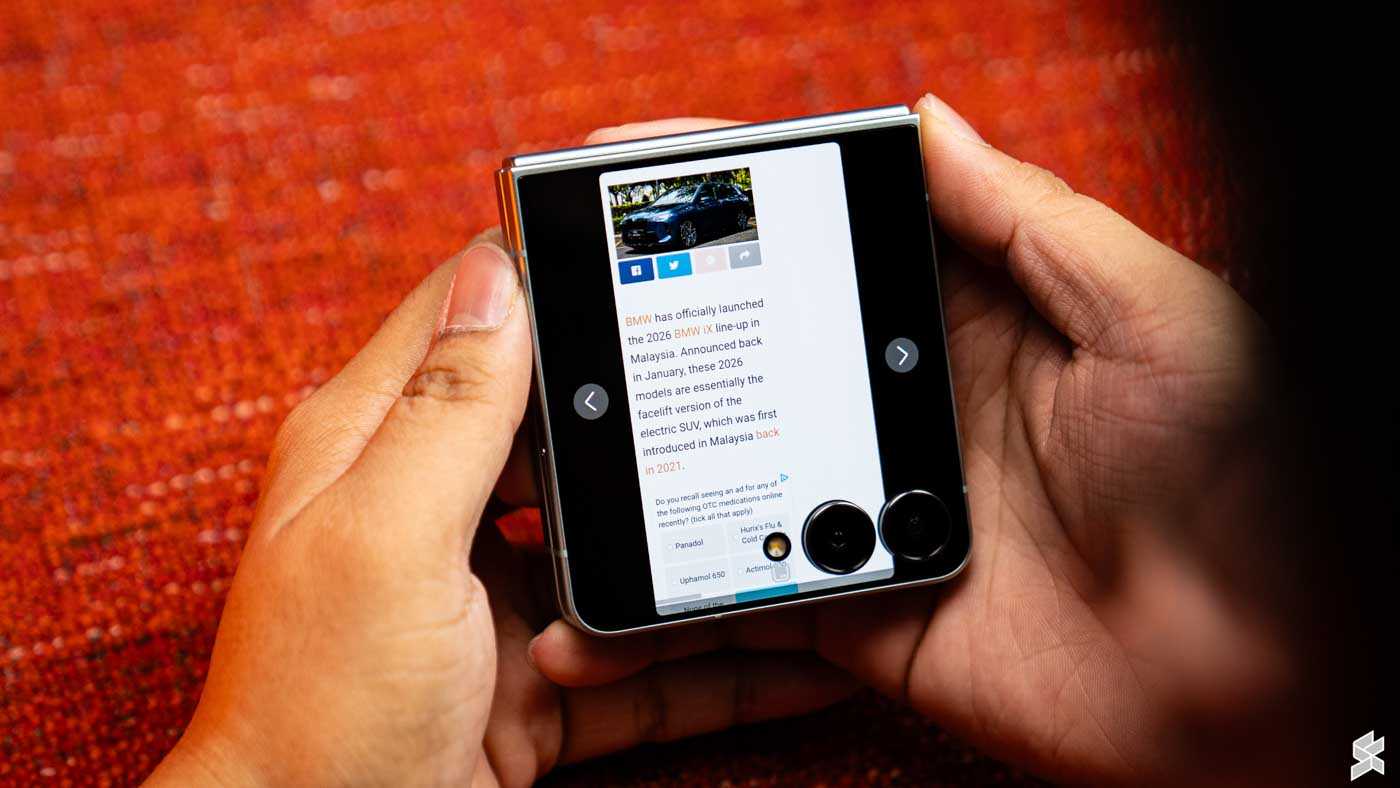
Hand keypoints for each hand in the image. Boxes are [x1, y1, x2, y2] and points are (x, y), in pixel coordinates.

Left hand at [147, 234, 854, 785]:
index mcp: (378, 446)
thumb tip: (498, 274)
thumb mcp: (388, 538)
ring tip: (793, 520)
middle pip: (562, 431)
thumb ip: (449, 412)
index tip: (639, 250)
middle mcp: (433, 509)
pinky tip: (786, 658)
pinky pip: (638, 656)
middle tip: (752, 386)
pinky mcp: (534, 676)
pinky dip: (708, 660)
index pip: (469, 318)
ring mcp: (488, 597)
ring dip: (690, 543)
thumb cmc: (320, 711)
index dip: (547, 275)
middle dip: (647, 416)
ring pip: (613, 545)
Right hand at [531, 97, 1305, 784]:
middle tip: (555, 297)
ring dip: (647, 456)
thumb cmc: (1248, 479)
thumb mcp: (1158, 315)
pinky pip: (752, 594)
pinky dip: (678, 593)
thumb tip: (926, 121)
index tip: (638, 169)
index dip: (737, 200)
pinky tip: (607, 587)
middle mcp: (910, 407)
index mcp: (975, 323)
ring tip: (550, 431)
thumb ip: (1030, 223)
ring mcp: (875, 507)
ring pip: (735, 467)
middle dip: (659, 321)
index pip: (830, 240)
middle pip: (760, 349)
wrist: (1268, 679)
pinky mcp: (864, 610)